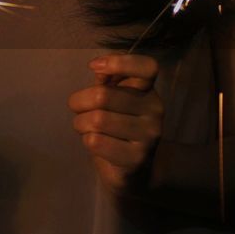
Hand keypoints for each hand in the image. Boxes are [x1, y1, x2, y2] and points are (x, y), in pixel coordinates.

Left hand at [67, 54, 164, 194]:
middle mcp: (154, 110)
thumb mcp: (113, 98)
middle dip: (79, 103)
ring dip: (80, 124)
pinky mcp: (137, 158)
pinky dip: (87, 141)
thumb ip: (107, 80)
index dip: (119, 62)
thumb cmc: (117, 127)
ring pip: (97, 120)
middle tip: (79, 111)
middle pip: (103, 96)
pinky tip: (96, 144)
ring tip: (86, 128)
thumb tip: (99, 69)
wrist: (133, 171)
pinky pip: (96, 142)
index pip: (147, 67)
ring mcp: (148, 135)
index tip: (94, 68)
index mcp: (148, 90)